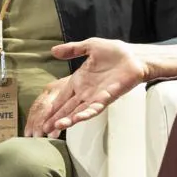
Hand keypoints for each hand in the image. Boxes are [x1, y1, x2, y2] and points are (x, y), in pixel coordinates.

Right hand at [29, 38, 150, 133]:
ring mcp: (96, 95)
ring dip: (68, 119)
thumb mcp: (90, 46)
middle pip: (67, 108)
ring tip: (57, 127)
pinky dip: (86, 113)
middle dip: (56, 119)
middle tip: (43, 130)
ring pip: (79, 111)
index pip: (61, 97)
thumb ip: (73, 49)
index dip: (52, 108)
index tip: (41, 119)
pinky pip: (95, 107)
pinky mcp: (108, 97)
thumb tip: (53, 50)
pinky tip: (77, 119)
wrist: (134, 55)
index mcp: (79, 81)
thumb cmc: (116, 52)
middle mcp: (86, 91)